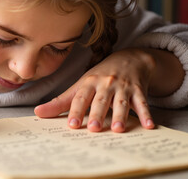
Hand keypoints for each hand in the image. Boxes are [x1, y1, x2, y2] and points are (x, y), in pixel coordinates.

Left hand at [35, 48, 155, 132]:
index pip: (81, 98)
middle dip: (98, 113)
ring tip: (118, 129)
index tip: (73, 124)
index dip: (77, 110)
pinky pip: (142, 102)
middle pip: (101, 100)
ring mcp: (123, 86)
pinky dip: (147, 114)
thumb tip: (38, 113)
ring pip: (122, 102)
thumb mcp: (81, 85)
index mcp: (89, 83)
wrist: (130, 59)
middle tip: (94, 128)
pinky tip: (149, 126)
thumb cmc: (100, 76)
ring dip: (121, 115)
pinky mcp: (138, 89)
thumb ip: (61, 101)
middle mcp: (106, 83)